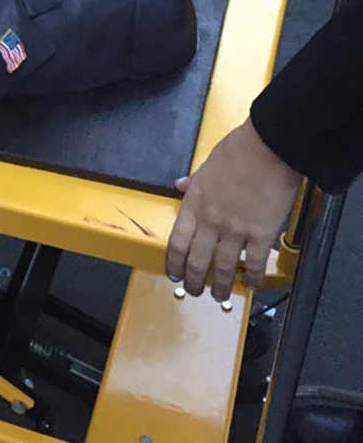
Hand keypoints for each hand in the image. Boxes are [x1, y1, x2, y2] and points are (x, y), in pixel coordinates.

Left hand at [166, 118, 301, 299]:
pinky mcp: (260, 233)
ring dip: (222, 287)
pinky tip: (253, 285)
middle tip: (195, 291)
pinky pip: (255, 264)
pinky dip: (253, 279)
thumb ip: (193, 181)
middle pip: (197, 261)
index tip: (174, 273)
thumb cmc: (239, 150)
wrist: (269, 146)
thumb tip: (179, 185)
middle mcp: (211, 220)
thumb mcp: (206, 165)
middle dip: (194, 282)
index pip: (177, 242)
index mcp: (195, 203)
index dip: (173, 263)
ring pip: (224, 269)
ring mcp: (235, 229)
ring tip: (221, 296)